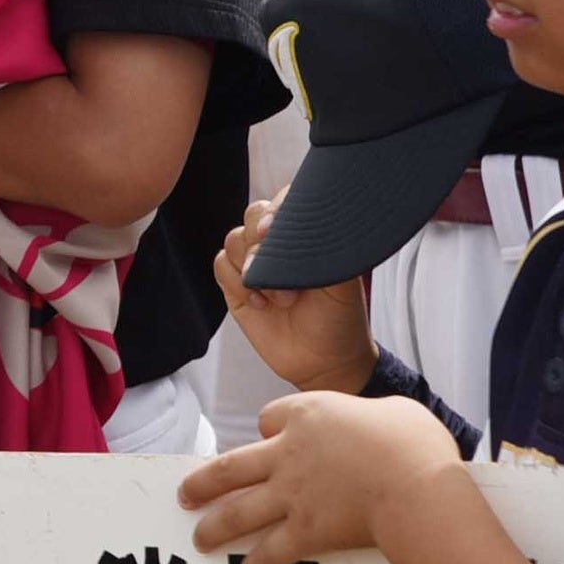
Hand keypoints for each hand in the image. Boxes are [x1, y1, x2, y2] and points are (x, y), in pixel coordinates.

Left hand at [180, 390, 469, 563]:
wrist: (416, 484)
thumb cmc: (415, 445)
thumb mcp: (397, 413)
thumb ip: (378, 418)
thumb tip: (386, 426)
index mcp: (308, 415)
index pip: (270, 418)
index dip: (268, 429)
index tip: (268, 439)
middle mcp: (288, 453)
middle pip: (231, 467)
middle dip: (203, 483)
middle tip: (185, 495)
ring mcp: (292, 494)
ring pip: (238, 511)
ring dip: (215, 527)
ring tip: (199, 539)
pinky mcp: (306, 531)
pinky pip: (272, 550)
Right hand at [213, 198, 375, 396]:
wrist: (325, 363)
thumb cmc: (341, 320)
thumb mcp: (343, 281)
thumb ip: (320, 248)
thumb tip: (289, 229)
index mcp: (307, 235)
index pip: (286, 200)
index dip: (277, 208)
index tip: (275, 229)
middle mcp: (280, 245)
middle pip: (253, 214)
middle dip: (261, 241)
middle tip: (277, 266)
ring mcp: (256, 265)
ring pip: (234, 239)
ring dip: (253, 268)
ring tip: (282, 297)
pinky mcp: (237, 286)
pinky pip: (220, 265)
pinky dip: (236, 283)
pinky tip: (262, 303)